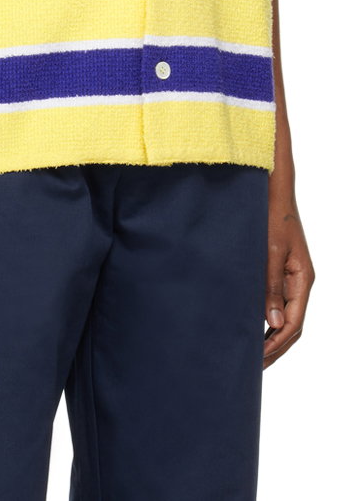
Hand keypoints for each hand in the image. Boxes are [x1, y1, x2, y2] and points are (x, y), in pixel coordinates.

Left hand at [263, 187, 314, 368]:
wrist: (272, 191)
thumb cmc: (272, 217)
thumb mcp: (270, 252)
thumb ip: (271, 287)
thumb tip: (273, 323)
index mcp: (303, 279)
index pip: (294, 322)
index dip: (277, 342)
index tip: (260, 358)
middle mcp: (300, 281)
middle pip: (293, 324)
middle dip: (276, 346)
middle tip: (255, 365)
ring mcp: (292, 277)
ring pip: (286, 315)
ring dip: (273, 335)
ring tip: (254, 353)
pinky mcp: (281, 271)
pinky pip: (279, 301)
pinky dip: (268, 318)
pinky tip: (253, 325)